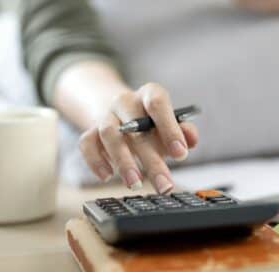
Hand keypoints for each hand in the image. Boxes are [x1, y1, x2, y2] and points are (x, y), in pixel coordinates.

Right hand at [78, 82, 198, 192]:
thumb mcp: (171, 124)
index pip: (157, 103)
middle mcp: (125, 101)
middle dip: (151, 159)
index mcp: (150, 94)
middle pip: (135, 126)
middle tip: (164, 185)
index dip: (170, 128)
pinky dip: (95, 160)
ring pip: (109, 134)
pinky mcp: (90, 131)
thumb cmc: (151, 122)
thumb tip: (191, 140)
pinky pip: (87, 143)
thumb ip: (184, 130)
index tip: (181, 154)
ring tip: (135, 183)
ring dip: (123, 161)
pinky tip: (107, 176)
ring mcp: (105, 115)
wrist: (119, 112)